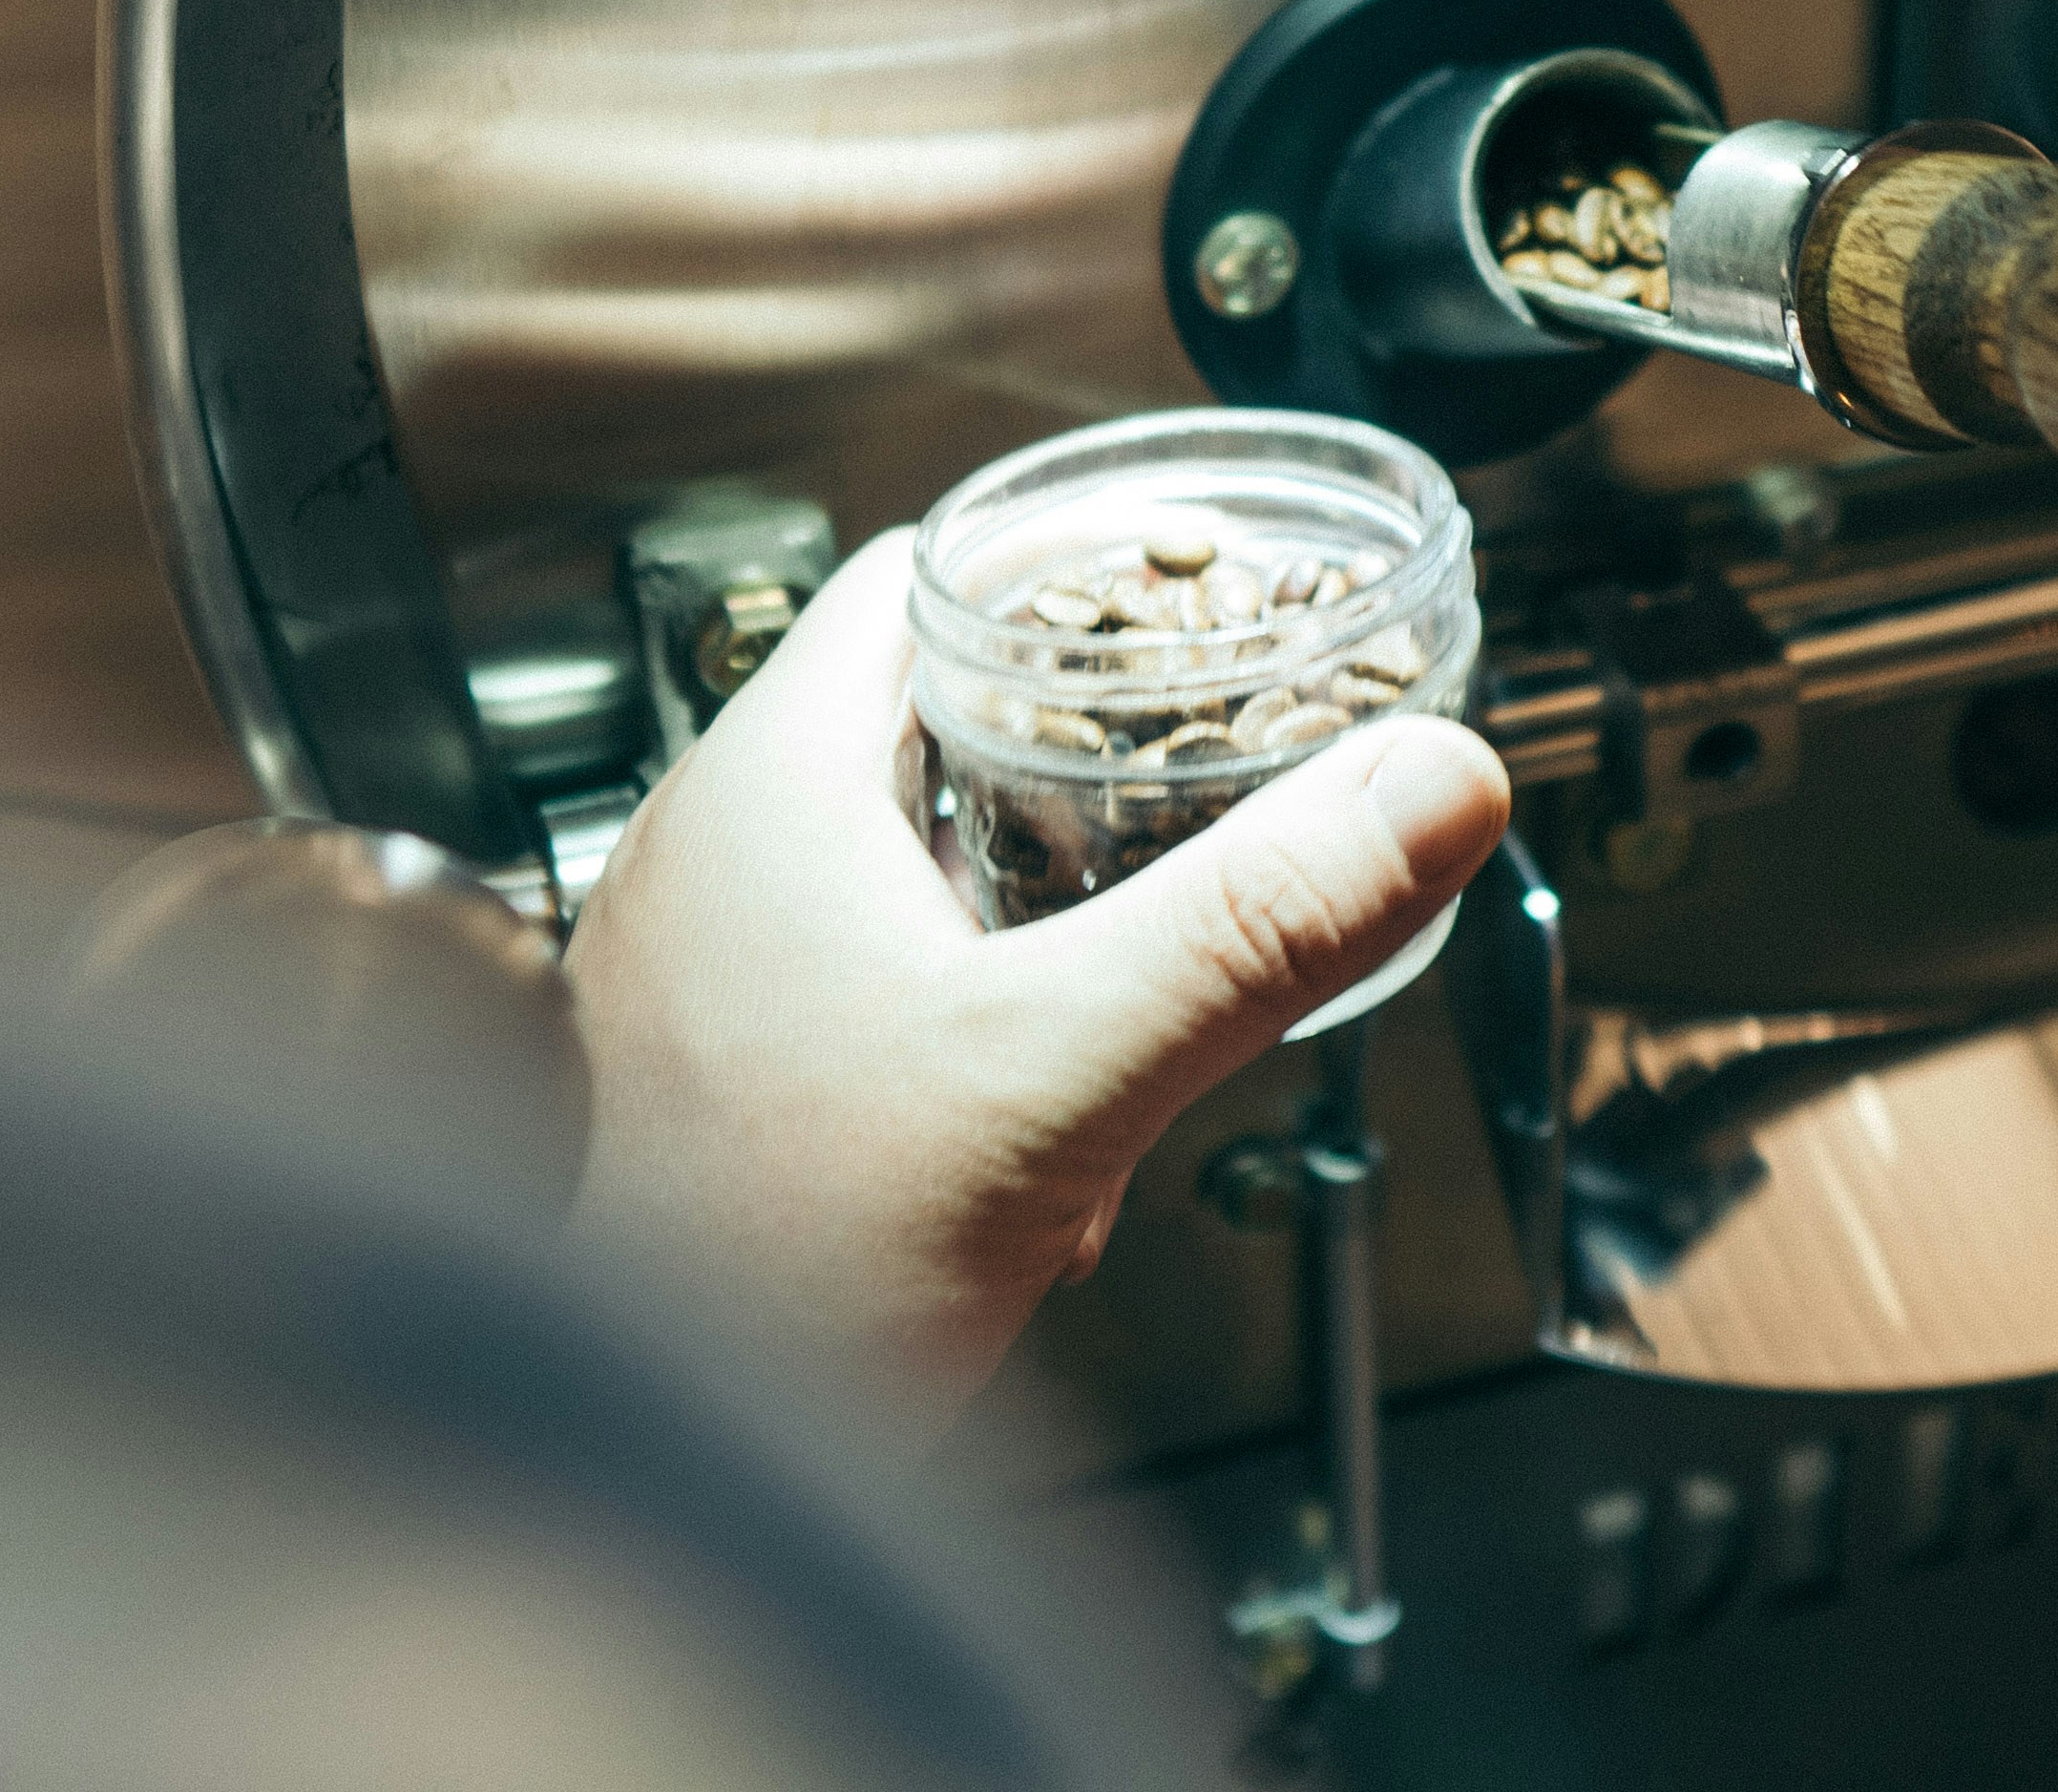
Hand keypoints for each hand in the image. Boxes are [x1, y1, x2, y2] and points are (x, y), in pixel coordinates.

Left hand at [563, 529, 1506, 1427]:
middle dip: (1107, 752)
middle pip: (943, 719)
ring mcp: (714, 978)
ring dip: (1057, 900)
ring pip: (924, 863)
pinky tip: (1069, 1111)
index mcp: (770, 790)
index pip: (928, 575)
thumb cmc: (750, 1278)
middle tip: (1241, 762)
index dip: (1081, 565)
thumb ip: (1255, 927)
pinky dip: (998, 1013)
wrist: (625, 1491)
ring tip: (1172, 940)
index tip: (1209, 588)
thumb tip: (1432, 783)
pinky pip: (890, 988)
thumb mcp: (1056, 1075)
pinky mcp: (730, 1089)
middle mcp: (721, 860)